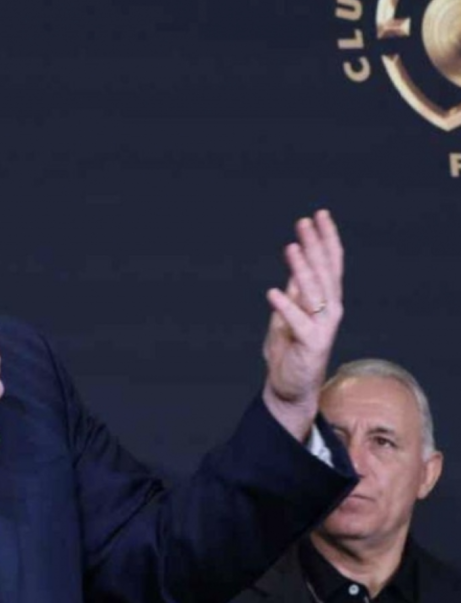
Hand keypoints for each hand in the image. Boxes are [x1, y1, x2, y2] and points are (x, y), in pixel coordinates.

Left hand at [262, 210, 343, 440]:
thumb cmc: (290, 350)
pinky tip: (273, 292)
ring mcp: (322, 327)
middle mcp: (329, 310)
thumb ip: (297, 291)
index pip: (329, 263)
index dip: (325, 238)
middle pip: (326, 271)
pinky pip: (297, 322)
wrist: (289, 387)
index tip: (318, 215)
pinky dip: (286, 306)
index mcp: (325, 300)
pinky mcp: (311, 344)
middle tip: (305, 221)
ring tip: (291, 248)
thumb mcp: (291, 313)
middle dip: (316, 245)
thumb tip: (298, 264)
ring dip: (302, 269)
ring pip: (315, 292)